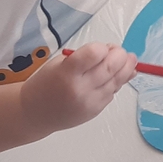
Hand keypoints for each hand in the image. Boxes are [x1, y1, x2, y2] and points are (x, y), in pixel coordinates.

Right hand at [20, 43, 135, 133]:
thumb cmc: (45, 84)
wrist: (35, 114)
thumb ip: (85, 57)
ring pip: (117, 80)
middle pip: (111, 67)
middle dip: (121, 55)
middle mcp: (80, 88)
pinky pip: (113, 92)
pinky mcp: (96, 110)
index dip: (103, 47)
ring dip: (126, 68)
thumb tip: (112, 52)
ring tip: (127, 60)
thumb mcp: (59, 63)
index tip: (102, 47)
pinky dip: (117, 81)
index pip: (95, 53)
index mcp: (67, 72)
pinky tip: (115, 75)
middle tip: (120, 51)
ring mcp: (90, 101)